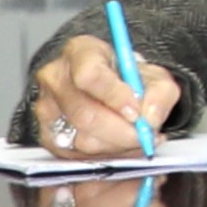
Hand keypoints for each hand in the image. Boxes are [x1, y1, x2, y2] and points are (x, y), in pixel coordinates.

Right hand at [26, 26, 186, 154]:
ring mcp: (46, 107)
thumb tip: (150, 118)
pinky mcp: (46, 134)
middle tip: (144, 135)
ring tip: (136, 138)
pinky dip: (104, 155)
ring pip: (80, 138)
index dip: (114, 97)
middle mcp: (55, 77)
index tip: (136, 111)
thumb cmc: (127, 78)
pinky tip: (121, 146)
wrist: (111, 87)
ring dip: (116, 145)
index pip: (89, 75)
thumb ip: (160, 93)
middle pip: (83, 113)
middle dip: (120, 131)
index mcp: (80, 51)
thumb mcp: (154, 76)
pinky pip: (75, 154)